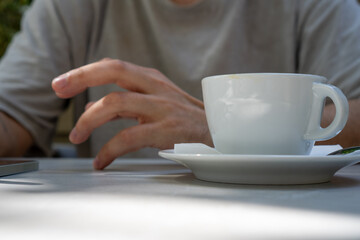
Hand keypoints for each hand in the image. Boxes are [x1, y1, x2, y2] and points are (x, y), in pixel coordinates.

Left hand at [52, 59, 211, 168]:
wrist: (221, 134)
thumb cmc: (186, 120)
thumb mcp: (157, 103)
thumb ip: (127, 103)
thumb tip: (93, 108)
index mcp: (152, 79)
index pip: (114, 66)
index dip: (85, 71)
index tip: (62, 82)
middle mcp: (156, 87)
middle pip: (114, 70)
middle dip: (81, 77)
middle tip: (58, 89)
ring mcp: (163, 107)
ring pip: (116, 102)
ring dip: (90, 120)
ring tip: (76, 137)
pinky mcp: (168, 129)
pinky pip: (130, 137)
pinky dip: (110, 150)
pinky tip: (101, 161)